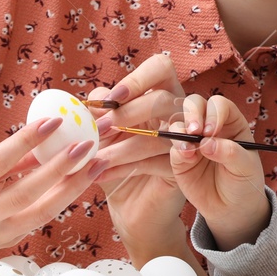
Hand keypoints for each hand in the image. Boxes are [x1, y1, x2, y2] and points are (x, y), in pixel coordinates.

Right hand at [0, 117, 109, 263]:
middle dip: (61, 169)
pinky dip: (57, 202)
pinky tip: (76, 184)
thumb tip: (42, 143)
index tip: (54, 121)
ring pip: (39, 214)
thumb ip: (3, 163)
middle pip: (25, 194)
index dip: (26, 142)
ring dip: (72, 188)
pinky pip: (35, 223)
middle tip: (87, 145)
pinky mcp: (0, 248)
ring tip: (95, 165)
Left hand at [86, 54, 192, 252]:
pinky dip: (123, 168)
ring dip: (122, 147)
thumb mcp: (102, 134)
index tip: (112, 99)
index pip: (161, 68)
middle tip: (101, 129)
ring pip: (159, 135)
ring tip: (95, 160)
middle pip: (163, 99)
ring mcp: (185, 141)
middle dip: (129, 113)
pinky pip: (156, 163)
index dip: (138, 79)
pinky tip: (101, 174)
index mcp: (159, 95)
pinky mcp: (182, 169)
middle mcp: (177, 114)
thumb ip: (99, 112)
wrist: (131, 207)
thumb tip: (92, 99)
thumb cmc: (116, 161)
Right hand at [168, 93, 269, 249]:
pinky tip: (187, 159)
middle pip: (195, 104)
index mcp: (231, 122)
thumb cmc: (244, 183)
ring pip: (178, 122)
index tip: (213, 130)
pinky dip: (177, 149)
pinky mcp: (180, 158)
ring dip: (181, 130)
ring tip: (190, 151)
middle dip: (192, 113)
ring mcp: (192, 141)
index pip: (219, 105)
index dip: (214, 113)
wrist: (231, 208)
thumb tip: (207, 143)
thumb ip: (230, 153)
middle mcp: (209, 126)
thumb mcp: (246, 168)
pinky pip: (173, 146)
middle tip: (195, 131)